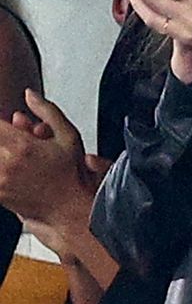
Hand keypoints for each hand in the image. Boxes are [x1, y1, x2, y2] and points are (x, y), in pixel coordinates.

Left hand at [0, 91, 101, 253]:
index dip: (2, 122)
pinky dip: (4, 162)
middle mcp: (5, 164)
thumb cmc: (72, 175)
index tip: (11, 123)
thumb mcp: (69, 135)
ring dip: (4, 147)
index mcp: (22, 147)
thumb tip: (30, 95)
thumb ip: (47, 111)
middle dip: (4, 134)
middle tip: (19, 135)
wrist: (68, 208)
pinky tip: (18, 164)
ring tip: (21, 153)